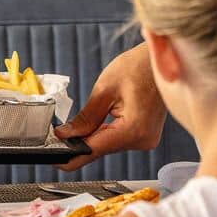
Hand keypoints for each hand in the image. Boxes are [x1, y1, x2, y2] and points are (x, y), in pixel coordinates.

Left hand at [55, 44, 165, 170]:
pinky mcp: (145, 135)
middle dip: (78, 144)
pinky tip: (95, 122)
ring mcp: (146, 139)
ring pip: (108, 145)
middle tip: (56, 134)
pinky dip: (104, 132)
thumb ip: (85, 117)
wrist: (164, 60)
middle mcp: (142, 140)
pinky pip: (117, 138)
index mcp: (133, 131)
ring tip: (75, 124)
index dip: (69, 155)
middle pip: (100, 150)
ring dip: (91, 137)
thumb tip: (65, 135)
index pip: (93, 151)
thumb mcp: (105, 89)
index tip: (52, 157)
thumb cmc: (139, 66)